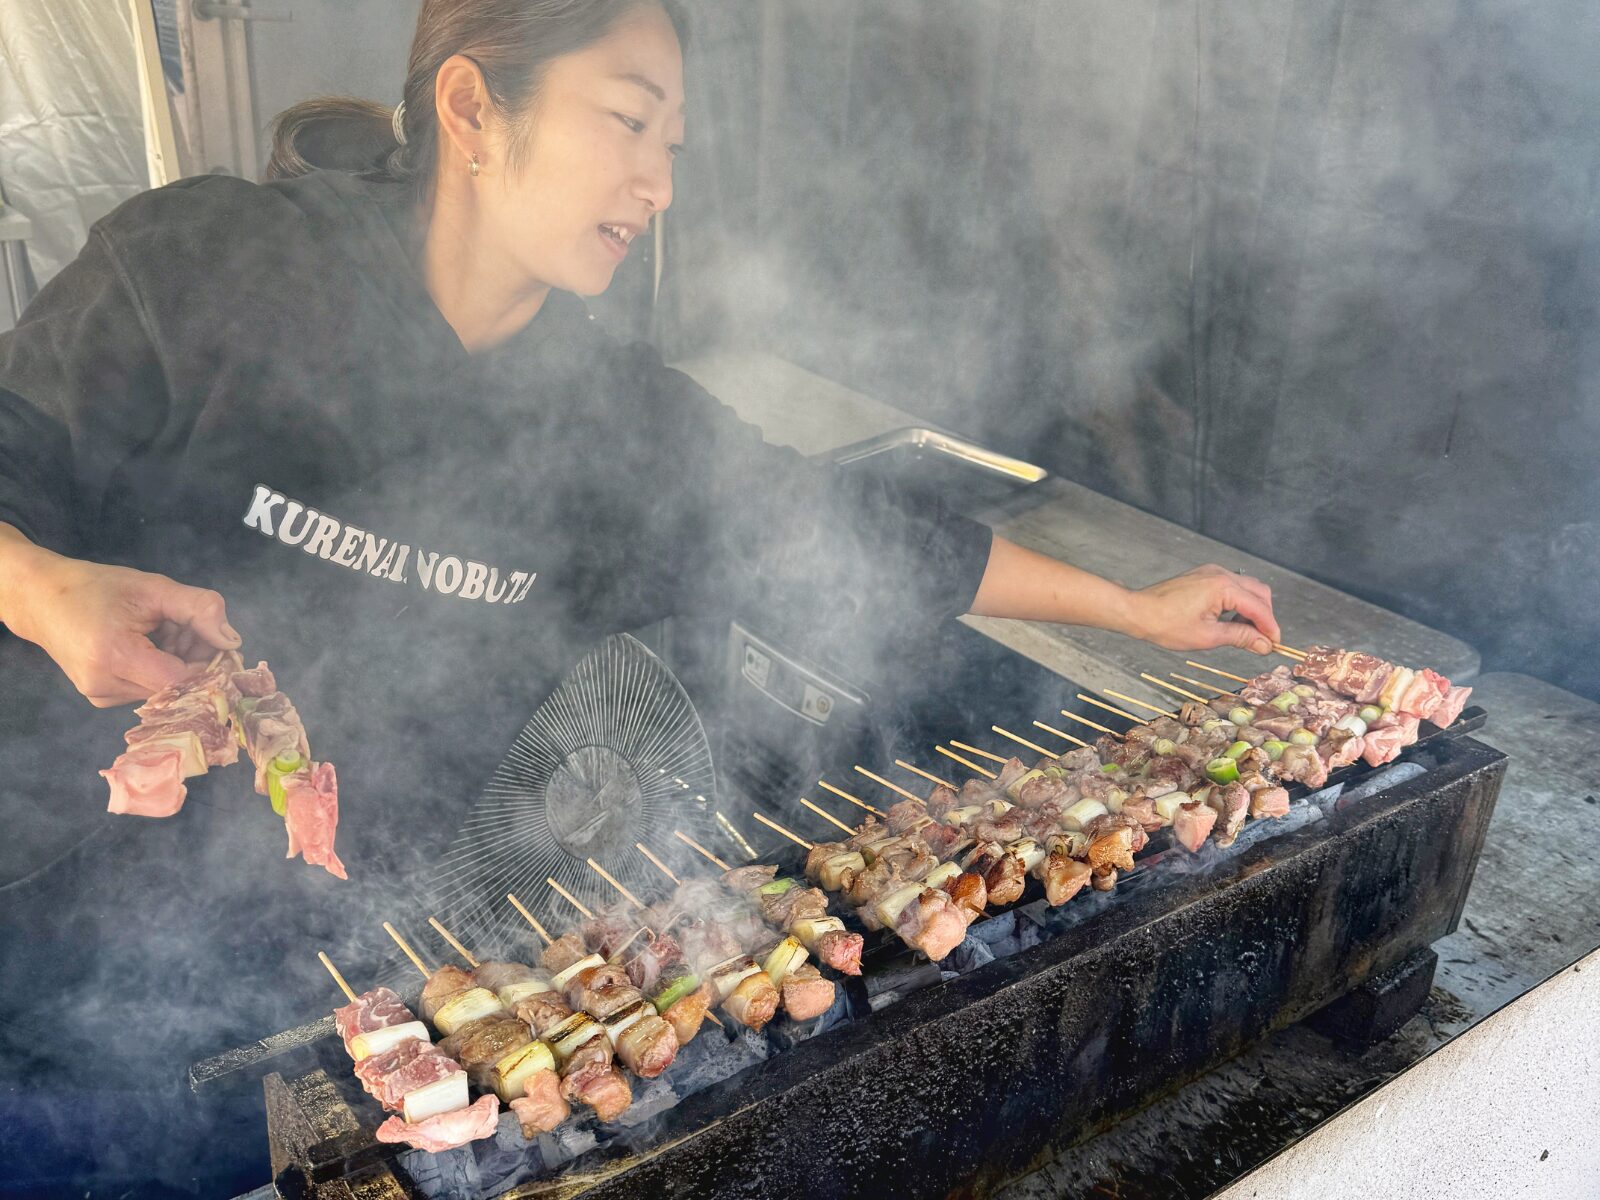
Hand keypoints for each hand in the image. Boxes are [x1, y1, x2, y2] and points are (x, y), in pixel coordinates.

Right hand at [4, 549, 240, 706]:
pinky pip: (148, 687)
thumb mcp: (152, 588)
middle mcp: (106, 685)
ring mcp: (102, 696)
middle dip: (195, 659)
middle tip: (188, 626)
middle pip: (177, 686)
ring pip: (165, 688)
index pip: (183, 680)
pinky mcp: (102, 697)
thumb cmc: (96, 588)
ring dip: (178, 661)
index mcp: (115, 656)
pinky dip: (160, 666)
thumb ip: (198, 609)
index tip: (220, 645)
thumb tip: (232, 640)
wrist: (42, 599)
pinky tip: (149, 643)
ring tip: (162, 629)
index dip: (210, 665)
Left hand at [1124, 564, 1280, 654]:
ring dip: (1251, 610)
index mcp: (1223, 587)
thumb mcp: (1207, 636)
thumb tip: (1264, 644)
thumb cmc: (1166, 624)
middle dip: (1264, 616)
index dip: (1270, 627)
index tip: (1275, 645)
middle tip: (1262, 640)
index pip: (1259, 607)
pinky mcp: (1204, 576)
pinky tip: (1228, 621)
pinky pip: (1231, 586)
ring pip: (1247, 588)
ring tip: (1243, 633)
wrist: (1137, 611)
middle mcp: (1220, 574)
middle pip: (1259, 593)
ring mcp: (1211, 572)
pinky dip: (1237, 603)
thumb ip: (1241, 637)